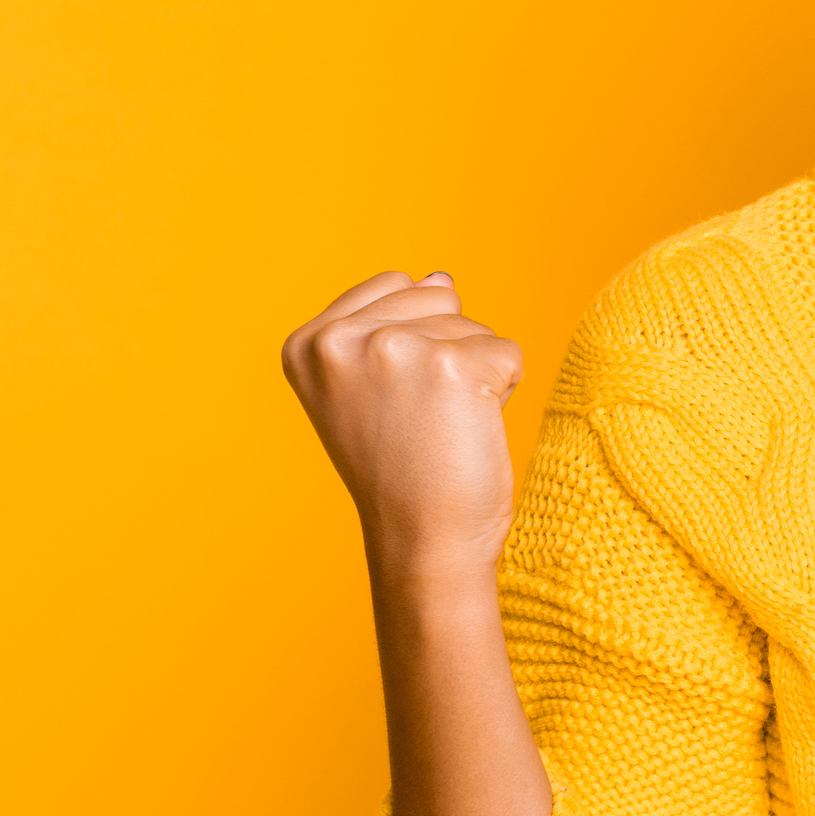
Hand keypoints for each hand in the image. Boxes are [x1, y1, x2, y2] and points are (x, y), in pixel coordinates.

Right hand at [279, 270, 525, 579]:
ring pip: (474, 325)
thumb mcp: (369, 386)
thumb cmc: (402, 468)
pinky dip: (503, 390)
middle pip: (437, 295)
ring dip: (474, 373)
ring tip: (441, 426)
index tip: (391, 398)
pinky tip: (468, 431)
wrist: (422, 540)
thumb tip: (439, 275)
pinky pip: (507, 352)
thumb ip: (392, 323)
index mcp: (307, 342)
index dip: (413, 338)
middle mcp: (339, 340)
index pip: (395, 283)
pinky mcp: (452, 365)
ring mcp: (393, 348)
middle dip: (446, 349)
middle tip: (420, 416)